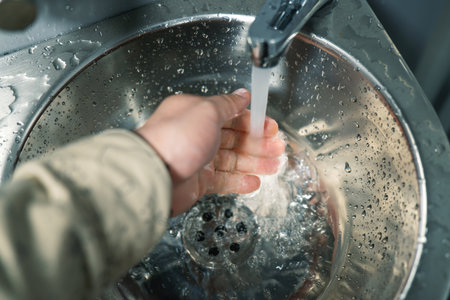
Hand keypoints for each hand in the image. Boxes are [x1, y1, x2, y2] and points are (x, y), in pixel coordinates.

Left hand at [136, 89, 284, 215]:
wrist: (153, 174)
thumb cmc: (174, 138)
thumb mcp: (206, 111)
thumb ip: (227, 104)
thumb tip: (242, 94)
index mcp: (196, 114)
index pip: (231, 116)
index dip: (253, 122)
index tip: (270, 127)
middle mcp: (196, 135)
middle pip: (234, 138)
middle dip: (258, 144)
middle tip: (277, 148)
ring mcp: (197, 159)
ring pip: (232, 160)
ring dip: (254, 163)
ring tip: (273, 166)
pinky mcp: (198, 181)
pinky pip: (223, 180)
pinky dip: (239, 181)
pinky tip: (253, 182)